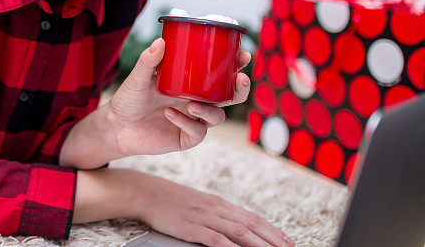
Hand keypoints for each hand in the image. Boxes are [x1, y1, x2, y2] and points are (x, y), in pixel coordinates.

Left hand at [105, 38, 250, 156]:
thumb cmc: (129, 99)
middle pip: (229, 97)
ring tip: (191, 103)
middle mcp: (196, 101)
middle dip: (240, 89)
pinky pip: (197, 132)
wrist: (115, 126)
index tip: (243, 55)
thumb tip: (161, 41)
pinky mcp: (185, 138)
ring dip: (210, 109)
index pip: (219, 75)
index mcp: (190, 84)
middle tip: (239, 79)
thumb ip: (148, 60)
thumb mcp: (138, 77)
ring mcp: (192, 120)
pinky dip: (187, 122)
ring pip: (217, 116)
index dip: (235, 65)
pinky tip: (169, 113)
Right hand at [132, 171, 294, 246]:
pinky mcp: (191, 226)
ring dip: (259, 244)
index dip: (271, 230)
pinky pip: (216, 239)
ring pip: (239, 232)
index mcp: (219, 203)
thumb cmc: (170, 201)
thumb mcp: (197, 205)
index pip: (252, 217)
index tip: (287, 241)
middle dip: (272, 239)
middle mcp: (216, 208)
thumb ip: (216, 216)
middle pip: (251, 224)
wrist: (147, 192)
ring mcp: (204, 216)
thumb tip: (234, 229)